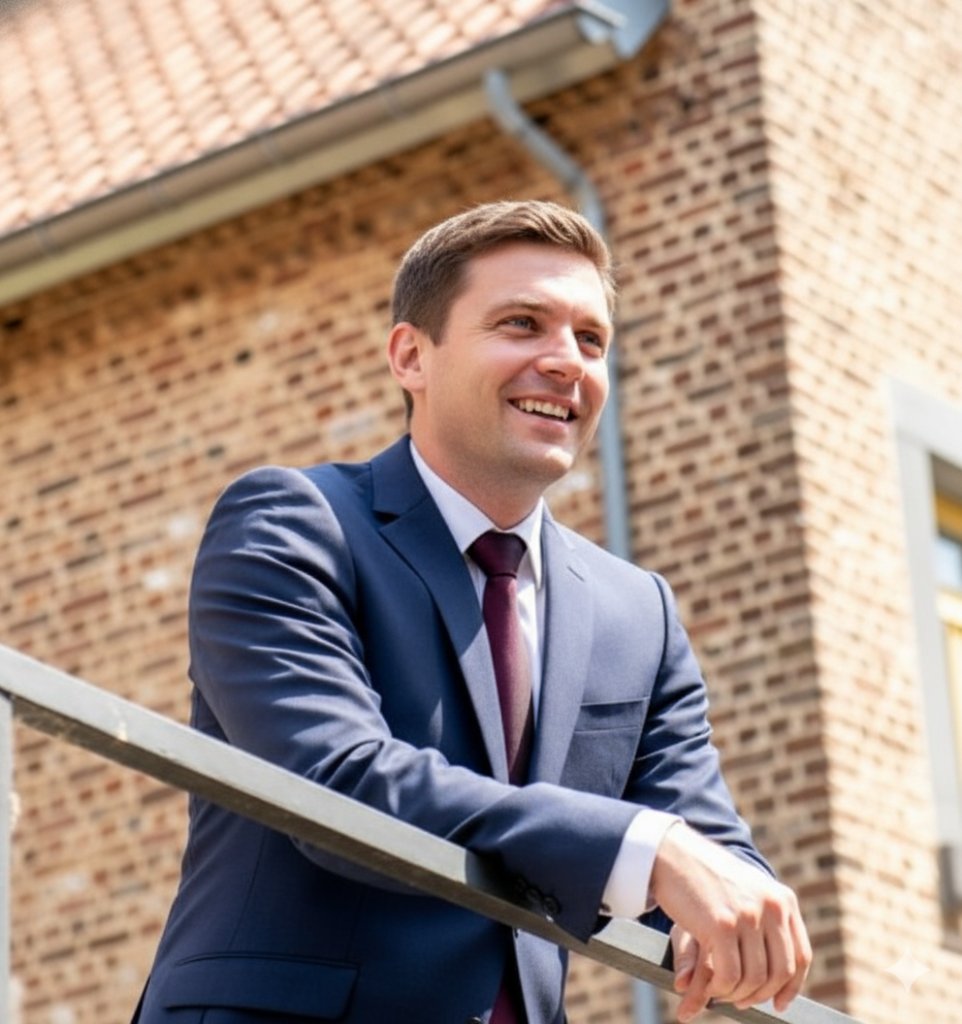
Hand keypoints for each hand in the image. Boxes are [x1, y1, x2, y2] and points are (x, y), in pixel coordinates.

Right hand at [651, 823, 811, 1021]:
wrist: (672, 851)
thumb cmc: (706, 874)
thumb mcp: (745, 892)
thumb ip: (766, 921)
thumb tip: (779, 972)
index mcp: (783, 899)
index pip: (801, 956)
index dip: (791, 987)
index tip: (779, 1003)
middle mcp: (772, 907)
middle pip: (781, 972)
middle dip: (760, 994)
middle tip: (740, 1001)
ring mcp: (747, 915)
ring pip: (755, 978)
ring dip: (737, 994)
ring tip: (721, 992)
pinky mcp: (721, 925)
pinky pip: (730, 976)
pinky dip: (721, 989)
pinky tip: (711, 986)